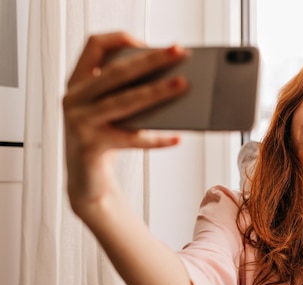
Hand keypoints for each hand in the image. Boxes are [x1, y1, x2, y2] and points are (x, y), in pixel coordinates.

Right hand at [62, 32, 188, 213]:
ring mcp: (79, 123)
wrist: (86, 182)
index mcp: (78, 83)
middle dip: (150, 60)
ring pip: (124, 102)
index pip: (94, 45)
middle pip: (116, 72)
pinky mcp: (91, 147)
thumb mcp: (112, 112)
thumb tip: (171, 80)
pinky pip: (130, 140)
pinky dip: (156, 139)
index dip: (121, 39)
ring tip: (183, 85)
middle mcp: (74, 99)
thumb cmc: (106, 140)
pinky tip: (177, 138)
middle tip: (178, 54)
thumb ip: (128, 93)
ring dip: (157, 92)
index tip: (148, 42)